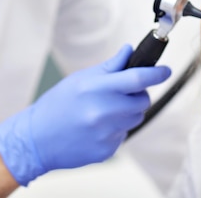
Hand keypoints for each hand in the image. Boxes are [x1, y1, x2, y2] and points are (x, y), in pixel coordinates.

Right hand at [0, 44, 170, 185]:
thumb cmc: (56, 106)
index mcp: (96, 89)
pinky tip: (96, 127)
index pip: (137, 79)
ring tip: (104, 111)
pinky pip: (123, 134)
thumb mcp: (80, 79)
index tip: (164, 70)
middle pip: (142, 101)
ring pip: (135, 118)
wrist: (36, 139)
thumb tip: (128, 51)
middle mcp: (103, 111)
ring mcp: (106, 133)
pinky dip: (115, 129)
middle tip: (123, 93)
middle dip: (138, 95)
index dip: (156, 74)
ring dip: (128, 112)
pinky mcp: (107, 149)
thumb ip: (109, 67)